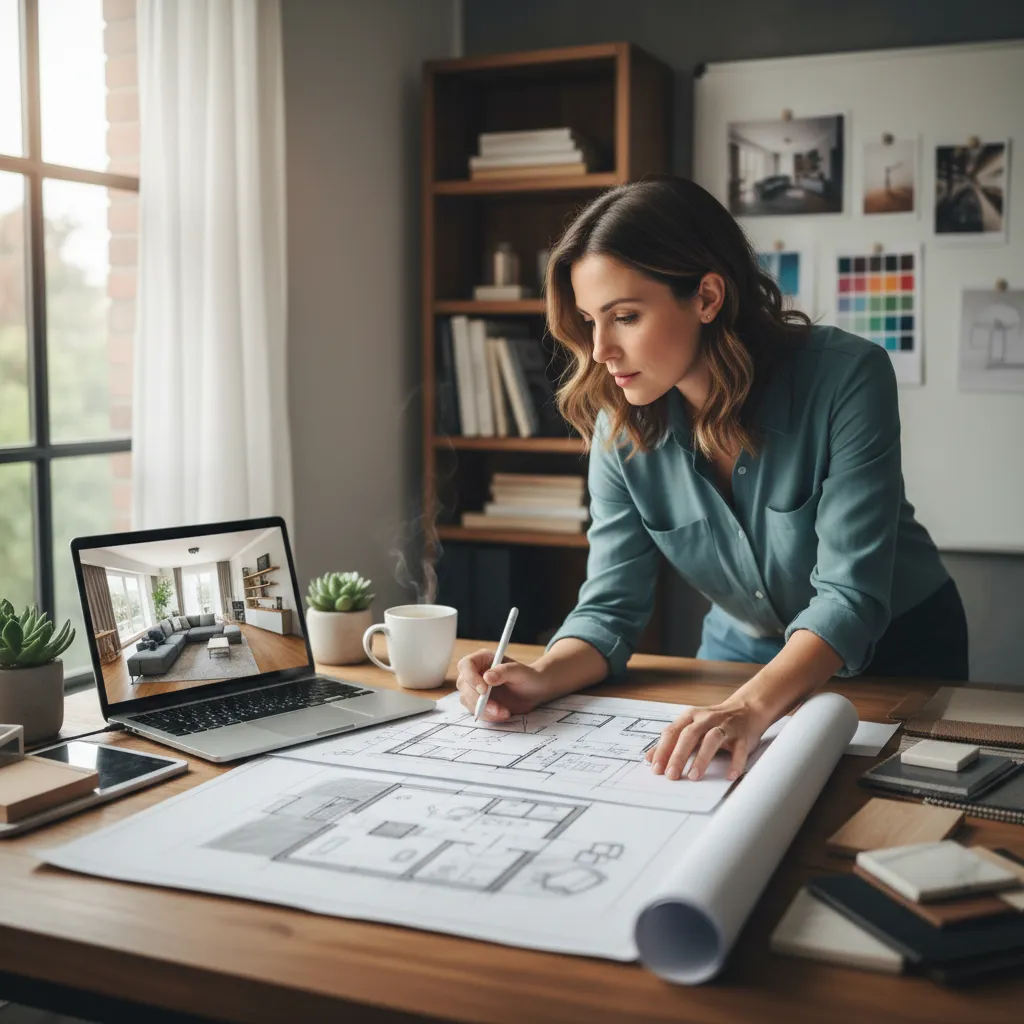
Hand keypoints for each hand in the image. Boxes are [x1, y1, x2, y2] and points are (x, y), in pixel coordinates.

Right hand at [455, 649, 550, 721]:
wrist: (534, 692)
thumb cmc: (528, 677)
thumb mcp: (520, 672)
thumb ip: (504, 671)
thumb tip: (487, 677)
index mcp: (482, 659)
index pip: (466, 665)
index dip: (471, 678)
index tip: (484, 690)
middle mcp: (475, 672)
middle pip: (464, 686)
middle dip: (479, 700)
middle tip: (497, 709)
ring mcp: (474, 688)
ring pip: (467, 700)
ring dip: (484, 710)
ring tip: (505, 712)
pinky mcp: (479, 702)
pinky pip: (476, 711)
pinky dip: (488, 715)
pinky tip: (502, 714)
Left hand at [644, 698, 771, 781]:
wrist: (747, 709)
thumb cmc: (714, 722)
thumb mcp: (690, 727)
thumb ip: (671, 742)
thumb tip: (650, 758)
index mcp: (691, 717)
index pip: (673, 732)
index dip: (663, 750)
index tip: (656, 768)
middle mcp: (707, 719)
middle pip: (689, 735)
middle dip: (678, 755)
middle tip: (671, 775)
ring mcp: (726, 726)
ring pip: (712, 739)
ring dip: (702, 758)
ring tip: (693, 776)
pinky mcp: (743, 736)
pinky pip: (739, 749)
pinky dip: (735, 763)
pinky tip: (729, 776)